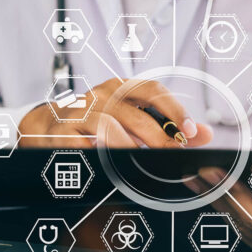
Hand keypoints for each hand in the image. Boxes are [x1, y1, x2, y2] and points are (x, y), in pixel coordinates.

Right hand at [19, 77, 212, 147]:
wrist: (46, 125)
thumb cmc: (95, 121)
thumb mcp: (130, 118)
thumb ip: (167, 125)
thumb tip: (206, 134)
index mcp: (120, 87)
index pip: (152, 91)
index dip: (175, 110)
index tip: (191, 131)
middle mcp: (100, 96)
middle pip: (136, 115)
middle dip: (159, 139)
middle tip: (173, 155)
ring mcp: (79, 112)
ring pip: (110, 128)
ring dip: (131, 148)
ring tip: (142, 161)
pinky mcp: (61, 133)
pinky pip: (84, 146)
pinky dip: (99, 156)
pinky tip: (109, 164)